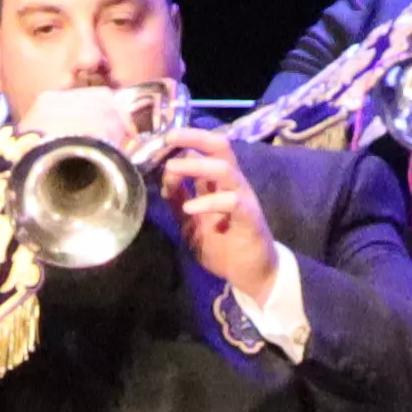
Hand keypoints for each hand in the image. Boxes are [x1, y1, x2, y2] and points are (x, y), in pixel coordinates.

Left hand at [158, 131, 285, 310]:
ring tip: (171, 169)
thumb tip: (164, 176)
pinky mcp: (250, 217)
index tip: (161, 142)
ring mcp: (243, 198)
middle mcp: (233, 183)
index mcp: (218, 182)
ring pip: (225, 169)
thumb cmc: (222, 245)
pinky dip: (209, 201)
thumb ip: (179, 200)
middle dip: (194, 138)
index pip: (205, 150)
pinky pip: (232, 202)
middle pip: (220, 147)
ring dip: (197, 166)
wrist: (250, 274)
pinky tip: (189, 208)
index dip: (184, 142)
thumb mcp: (190, 222)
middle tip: (169, 137)